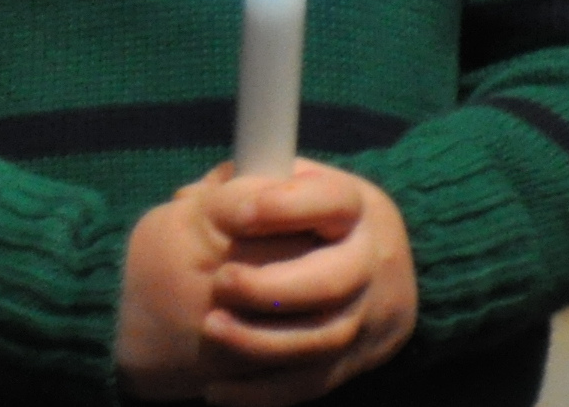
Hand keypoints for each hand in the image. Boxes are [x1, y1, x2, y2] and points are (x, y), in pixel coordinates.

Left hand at [116, 161, 416, 406]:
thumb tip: (189, 201)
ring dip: (262, 341)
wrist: (379, 264)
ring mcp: (369, 317)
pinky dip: (264, 392)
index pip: (333, 202)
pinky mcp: (356, 362)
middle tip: (222, 282)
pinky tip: (220, 391)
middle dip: (271, 286)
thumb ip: (246, 182)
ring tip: (213, 328)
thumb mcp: (292, 182)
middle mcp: (371, 263)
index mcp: (358, 208)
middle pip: (331, 282)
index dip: (287, 208)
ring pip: (322, 339)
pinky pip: (312, 383)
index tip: (239, 215)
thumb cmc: (313, 212)